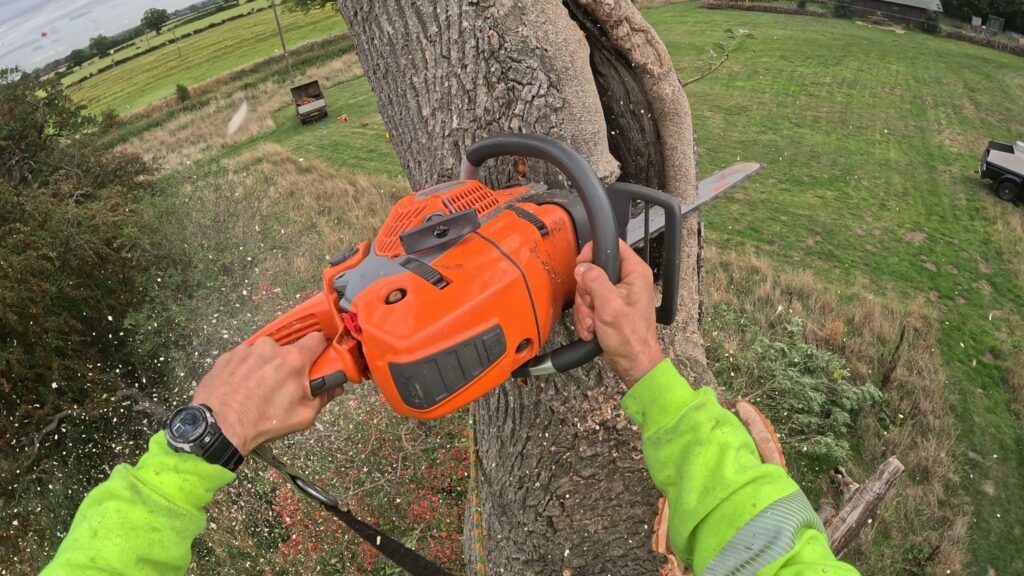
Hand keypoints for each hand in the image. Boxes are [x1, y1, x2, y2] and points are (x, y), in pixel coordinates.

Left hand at [192, 332, 339, 454]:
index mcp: (292, 359)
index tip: (319, 360)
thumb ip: (324, 396)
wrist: (218, 428)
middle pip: (288, 349)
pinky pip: (244, 358)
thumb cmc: (262, 423)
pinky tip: (243, 388)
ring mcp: (246, 349)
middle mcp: (269, 347)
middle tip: (284, 385)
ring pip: (264, 353)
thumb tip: (335, 387)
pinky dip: (246, 370)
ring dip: (266, 366)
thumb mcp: (303, 416)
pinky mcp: (227, 356)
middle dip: (289, 364)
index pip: (317, 338)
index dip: (320, 349)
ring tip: (258, 390)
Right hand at [573, 239, 664, 386]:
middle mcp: (627, 280)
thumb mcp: (610, 306)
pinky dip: (586, 317)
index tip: (582, 268)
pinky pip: (588, 303)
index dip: (593, 253)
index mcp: (635, 273)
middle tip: (592, 306)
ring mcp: (616, 293)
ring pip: (588, 288)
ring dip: (585, 309)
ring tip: (593, 323)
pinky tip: (593, 328)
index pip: (612, 246)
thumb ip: (595, 282)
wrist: (632, 361)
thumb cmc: (630, 338)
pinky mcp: (608, 305)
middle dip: (586, 293)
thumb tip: (582, 268)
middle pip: (593, 270)